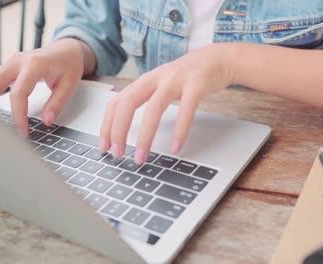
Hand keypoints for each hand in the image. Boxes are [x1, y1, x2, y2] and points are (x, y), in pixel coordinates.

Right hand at [0, 38, 94, 135]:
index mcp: (35, 63)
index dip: (18, 116)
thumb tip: (47, 121)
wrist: (65, 49)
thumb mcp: (70, 83)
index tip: (22, 133)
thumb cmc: (68, 63)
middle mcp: (17, 61)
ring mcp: (9, 63)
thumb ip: (58, 103)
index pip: (19, 93)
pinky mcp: (6, 68)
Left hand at [99, 44, 231, 163]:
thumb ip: (146, 99)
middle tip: (116, 153)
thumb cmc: (188, 77)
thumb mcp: (161, 85)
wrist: (218, 58)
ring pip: (154, 108)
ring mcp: (176, 80)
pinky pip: (186, 109)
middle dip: (118, 130)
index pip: (117, 102)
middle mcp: (157, 78)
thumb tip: (126, 127)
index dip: (107, 124)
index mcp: (145, 81)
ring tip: (141, 156)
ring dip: (145, 135)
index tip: (103, 146)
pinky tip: (176, 147)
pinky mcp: (197, 84)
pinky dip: (180, 130)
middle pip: (128, 102)